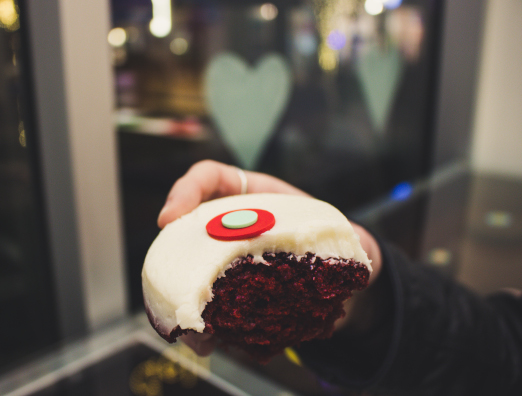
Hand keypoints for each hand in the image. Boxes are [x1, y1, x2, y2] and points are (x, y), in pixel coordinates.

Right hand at [157, 160, 381, 354]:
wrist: (340, 287)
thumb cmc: (336, 250)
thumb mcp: (345, 237)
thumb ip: (347, 239)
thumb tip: (356, 251)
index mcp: (255, 197)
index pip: (210, 179)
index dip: (186, 191)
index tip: (171, 218)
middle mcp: (232, 227)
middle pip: (187, 228)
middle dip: (170, 250)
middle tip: (165, 273)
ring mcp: (226, 262)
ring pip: (190, 272)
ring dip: (181, 297)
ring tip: (191, 326)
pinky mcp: (230, 295)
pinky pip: (206, 307)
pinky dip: (203, 327)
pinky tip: (208, 343)